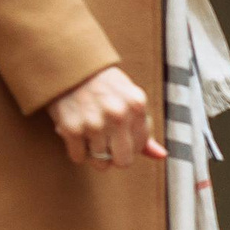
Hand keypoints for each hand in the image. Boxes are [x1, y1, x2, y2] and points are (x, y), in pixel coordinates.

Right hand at [47, 66, 165, 169]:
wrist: (68, 66)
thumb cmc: (103, 85)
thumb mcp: (129, 99)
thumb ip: (144, 129)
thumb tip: (161, 156)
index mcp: (137, 105)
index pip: (140, 147)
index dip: (129, 145)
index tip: (119, 136)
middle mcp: (118, 115)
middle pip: (123, 162)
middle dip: (115, 158)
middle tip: (106, 145)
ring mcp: (94, 123)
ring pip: (100, 163)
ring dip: (94, 154)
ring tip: (90, 135)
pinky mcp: (71, 128)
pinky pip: (78, 157)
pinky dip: (77, 151)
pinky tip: (77, 134)